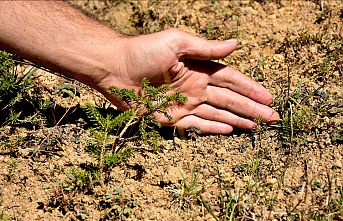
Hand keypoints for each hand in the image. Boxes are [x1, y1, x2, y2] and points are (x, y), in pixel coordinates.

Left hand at [94, 29, 279, 133]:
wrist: (115, 67)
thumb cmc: (144, 50)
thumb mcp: (177, 42)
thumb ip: (206, 48)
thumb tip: (236, 44)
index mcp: (199, 68)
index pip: (231, 79)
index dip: (250, 88)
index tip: (268, 97)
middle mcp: (196, 87)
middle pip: (229, 99)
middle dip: (251, 108)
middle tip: (273, 117)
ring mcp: (185, 104)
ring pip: (217, 113)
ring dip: (238, 119)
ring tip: (257, 126)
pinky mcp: (171, 118)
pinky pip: (196, 125)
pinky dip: (213, 128)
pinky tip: (230, 130)